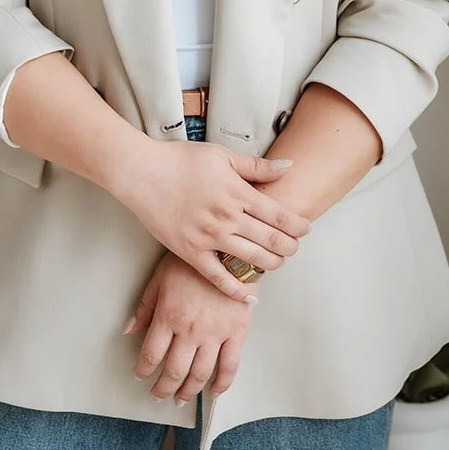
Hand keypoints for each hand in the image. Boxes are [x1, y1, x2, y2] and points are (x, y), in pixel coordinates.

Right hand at [115, 139, 310, 301]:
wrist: (142, 172)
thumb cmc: (180, 160)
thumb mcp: (222, 155)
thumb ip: (256, 165)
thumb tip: (288, 166)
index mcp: (237, 192)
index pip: (279, 215)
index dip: (297, 225)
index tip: (306, 228)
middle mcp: (227, 218)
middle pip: (271, 240)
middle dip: (289, 247)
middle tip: (294, 247)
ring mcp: (209, 238)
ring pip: (251, 260)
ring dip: (271, 264)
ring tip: (277, 262)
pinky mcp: (190, 252)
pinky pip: (218, 277)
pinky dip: (237, 289)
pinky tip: (250, 294)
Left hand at [124, 253, 252, 403]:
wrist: (229, 250)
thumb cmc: (193, 261)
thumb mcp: (161, 277)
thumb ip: (145, 306)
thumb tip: (130, 330)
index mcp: (169, 316)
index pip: (151, 354)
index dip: (143, 370)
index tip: (141, 376)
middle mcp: (191, 330)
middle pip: (174, 371)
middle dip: (163, 388)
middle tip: (158, 394)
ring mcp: (215, 334)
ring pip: (199, 374)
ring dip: (188, 391)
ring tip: (181, 398)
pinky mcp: (237, 333)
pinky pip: (229, 366)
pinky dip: (221, 384)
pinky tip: (213, 392)